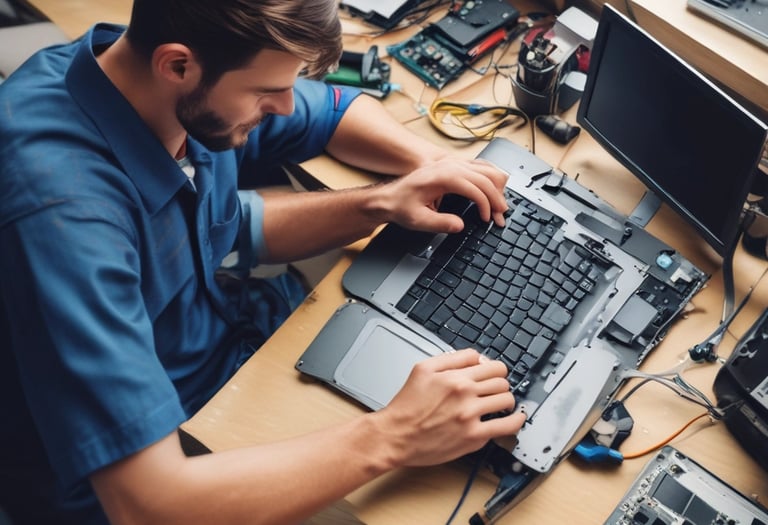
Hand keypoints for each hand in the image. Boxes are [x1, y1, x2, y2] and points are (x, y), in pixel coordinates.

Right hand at [370, 349, 525, 467]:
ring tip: (501, 403)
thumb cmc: (406, 405)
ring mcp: (471, 416)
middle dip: (500, 383)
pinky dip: (516, 421)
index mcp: (454, 376)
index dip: (494, 369)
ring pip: (507, 400)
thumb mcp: (422, 368)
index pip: (491, 365)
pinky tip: (516, 418)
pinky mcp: (473, 437)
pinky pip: (506, 426)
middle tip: (494, 389)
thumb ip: (451, 358)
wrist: (396, 435)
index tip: (492, 375)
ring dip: (507, 400)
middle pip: (502, 381)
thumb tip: (475, 357)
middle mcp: (464, 394)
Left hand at [374, 158, 508, 232]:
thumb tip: (460, 225)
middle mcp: (450, 166)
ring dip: (497, 188)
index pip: (476, 187)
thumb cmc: (401, 206)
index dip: (486, 205)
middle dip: (497, 199)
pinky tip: (494, 193)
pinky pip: (481, 167)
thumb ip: (440, 223)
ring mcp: (453, 163)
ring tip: (498, 208)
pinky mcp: (454, 166)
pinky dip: (491, 180)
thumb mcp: (418, 220)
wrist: (389, 197)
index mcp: (442, 176)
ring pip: (487, 169)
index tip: (487, 220)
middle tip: (500, 218)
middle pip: (486, 177)